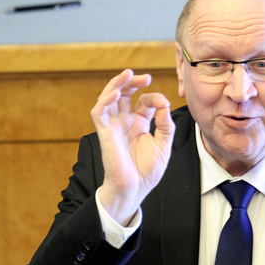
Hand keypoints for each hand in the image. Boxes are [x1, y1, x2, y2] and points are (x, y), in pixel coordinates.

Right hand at [90, 69, 174, 224]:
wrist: (135, 190)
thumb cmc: (147, 172)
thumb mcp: (164, 145)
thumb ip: (165, 125)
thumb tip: (164, 104)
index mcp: (139, 124)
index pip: (143, 102)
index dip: (153, 97)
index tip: (163, 104)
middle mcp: (125, 122)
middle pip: (124, 95)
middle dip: (132, 82)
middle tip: (144, 77)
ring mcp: (113, 127)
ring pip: (109, 98)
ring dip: (116, 84)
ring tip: (127, 75)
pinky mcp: (104, 134)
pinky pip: (98, 113)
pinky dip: (105, 100)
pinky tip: (116, 94)